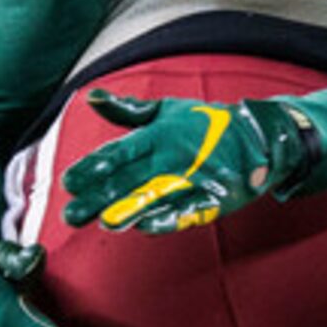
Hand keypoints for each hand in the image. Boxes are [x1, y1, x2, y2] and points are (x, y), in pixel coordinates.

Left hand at [58, 90, 323, 233]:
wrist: (258, 137)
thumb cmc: (204, 123)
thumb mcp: (166, 110)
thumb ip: (127, 110)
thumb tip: (91, 97)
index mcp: (159, 134)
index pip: (119, 153)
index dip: (93, 168)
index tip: (68, 181)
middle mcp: (174, 156)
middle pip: (130, 180)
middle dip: (99, 198)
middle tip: (70, 214)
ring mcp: (194, 178)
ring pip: (155, 197)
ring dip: (128, 211)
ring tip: (103, 223)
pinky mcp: (213, 198)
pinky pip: (188, 210)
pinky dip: (168, 219)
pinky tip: (144, 228)